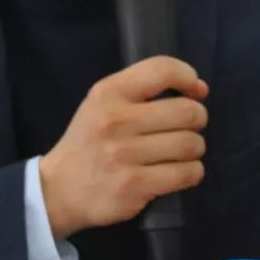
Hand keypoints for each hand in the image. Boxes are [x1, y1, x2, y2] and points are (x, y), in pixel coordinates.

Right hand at [38, 56, 207, 240]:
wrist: (58, 189)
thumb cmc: (89, 142)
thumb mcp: (103, 104)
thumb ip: (145, 90)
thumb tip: (200, 89)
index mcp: (108, 93)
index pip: (162, 70)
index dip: (188, 77)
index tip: (193, 91)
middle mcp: (116, 120)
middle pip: (187, 112)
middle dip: (197, 119)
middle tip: (185, 128)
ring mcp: (124, 155)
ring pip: (191, 144)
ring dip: (193, 149)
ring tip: (178, 153)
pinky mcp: (134, 186)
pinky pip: (186, 173)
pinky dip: (191, 172)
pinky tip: (177, 172)